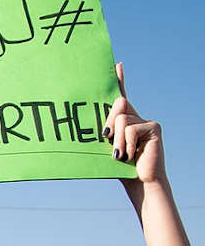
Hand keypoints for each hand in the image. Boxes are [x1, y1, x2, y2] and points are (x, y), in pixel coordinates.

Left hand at [104, 63, 166, 192]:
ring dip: (116, 141)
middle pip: (118, 103)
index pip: (121, 96)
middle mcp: (136, 116)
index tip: (118, 64)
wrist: (139, 181)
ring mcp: (146, 120)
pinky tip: (130, 155)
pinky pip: (131, 129)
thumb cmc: (119, 167)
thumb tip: (91, 127)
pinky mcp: (154, 127)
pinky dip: (126, 144)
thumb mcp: (106, 148)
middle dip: (108, 121)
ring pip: (121, 119)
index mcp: (123, 120)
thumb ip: (103, 133)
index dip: (119, 80)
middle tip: (106, 139)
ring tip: (120, 155)